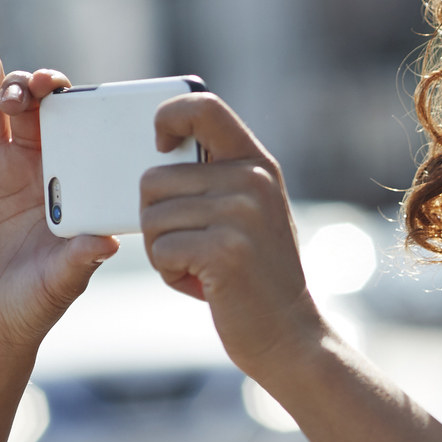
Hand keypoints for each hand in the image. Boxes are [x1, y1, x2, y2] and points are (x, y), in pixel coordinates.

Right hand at [0, 46, 114, 353]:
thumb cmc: (33, 304)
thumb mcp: (61, 281)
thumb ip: (80, 258)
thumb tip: (107, 241)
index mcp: (62, 180)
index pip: (69, 126)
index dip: (66, 101)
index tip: (61, 89)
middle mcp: (28, 166)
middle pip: (30, 108)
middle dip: (29, 87)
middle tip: (29, 87)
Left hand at [139, 93, 326, 382]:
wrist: (290, 334)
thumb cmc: (256, 275)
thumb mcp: (250, 213)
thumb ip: (217, 178)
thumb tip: (154, 152)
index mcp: (256, 163)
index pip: (203, 106)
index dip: (167, 116)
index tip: (159, 145)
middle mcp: (251, 180)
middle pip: (154, 179)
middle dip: (157, 220)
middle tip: (192, 247)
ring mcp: (241, 213)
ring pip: (152, 217)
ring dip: (162, 250)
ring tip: (200, 267)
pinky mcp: (225, 249)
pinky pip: (160, 248)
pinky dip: (169, 273)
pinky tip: (202, 283)